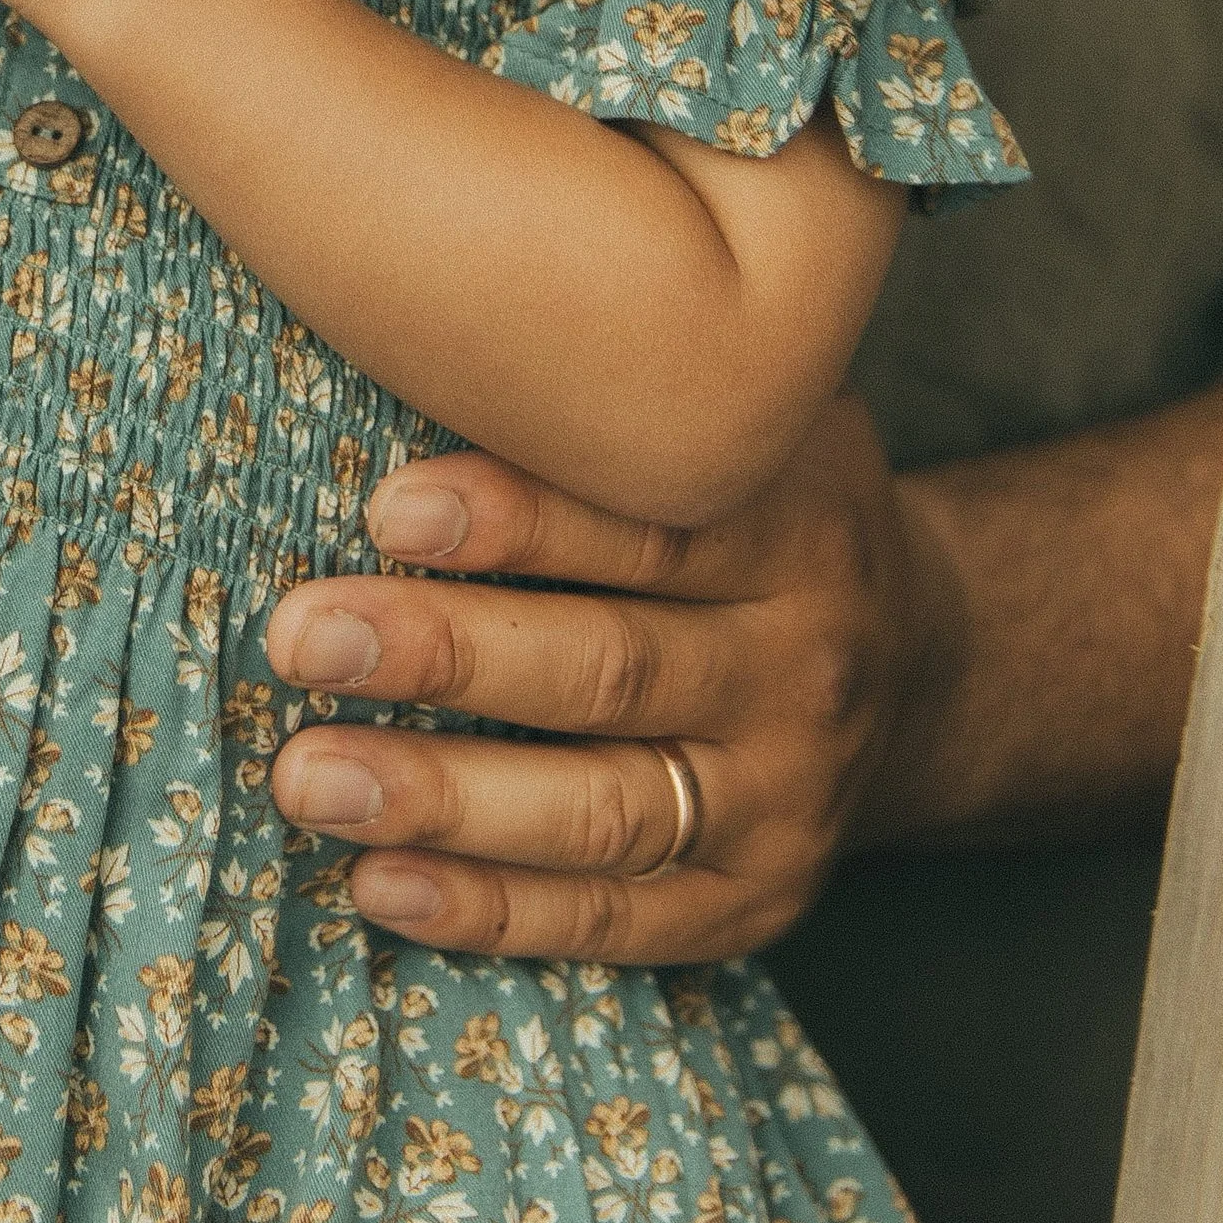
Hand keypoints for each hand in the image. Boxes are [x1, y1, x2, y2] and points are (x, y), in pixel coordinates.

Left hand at [263, 394, 943, 959]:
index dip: (520, 519)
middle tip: (297, 637)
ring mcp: (786, 799)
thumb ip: (633, 375)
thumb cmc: (761, 505)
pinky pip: (613, 921)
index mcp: (797, 524)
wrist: (925, 668)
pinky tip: (375, 884)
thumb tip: (441, 301)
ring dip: (442, 797)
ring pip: (604, 809)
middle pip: (611, 669)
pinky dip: (491, 910)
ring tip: (306, 776)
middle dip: (443, 655)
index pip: (652, 525)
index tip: (385, 508)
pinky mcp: (755, 903)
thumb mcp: (746, 415)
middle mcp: (803, 665)